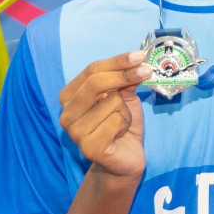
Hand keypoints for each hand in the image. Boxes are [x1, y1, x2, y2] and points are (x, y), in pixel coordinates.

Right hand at [58, 51, 150, 180]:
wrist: (125, 158)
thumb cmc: (122, 124)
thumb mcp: (124, 96)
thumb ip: (125, 80)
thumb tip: (135, 62)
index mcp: (69, 97)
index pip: (91, 70)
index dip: (117, 61)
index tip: (139, 56)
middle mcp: (66, 114)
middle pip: (95, 82)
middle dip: (124, 74)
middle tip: (146, 71)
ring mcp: (75, 132)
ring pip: (111, 101)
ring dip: (126, 110)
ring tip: (121, 123)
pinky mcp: (89, 147)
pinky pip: (116, 121)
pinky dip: (125, 124)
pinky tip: (119, 134)